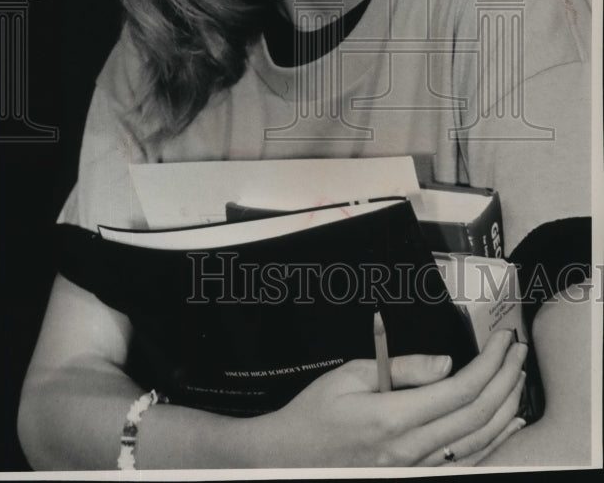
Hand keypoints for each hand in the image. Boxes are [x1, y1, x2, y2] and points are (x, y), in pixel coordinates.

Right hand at [258, 329, 527, 467]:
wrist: (290, 457)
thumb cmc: (315, 413)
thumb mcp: (350, 375)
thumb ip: (403, 369)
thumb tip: (447, 363)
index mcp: (392, 418)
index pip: (458, 389)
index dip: (488, 362)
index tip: (501, 339)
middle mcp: (409, 450)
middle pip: (476, 416)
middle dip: (505, 378)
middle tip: (517, 349)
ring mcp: (414, 469)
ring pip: (478, 443)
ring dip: (506, 408)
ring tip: (518, 377)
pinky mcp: (414, 476)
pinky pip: (466, 463)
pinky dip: (494, 442)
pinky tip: (507, 423)